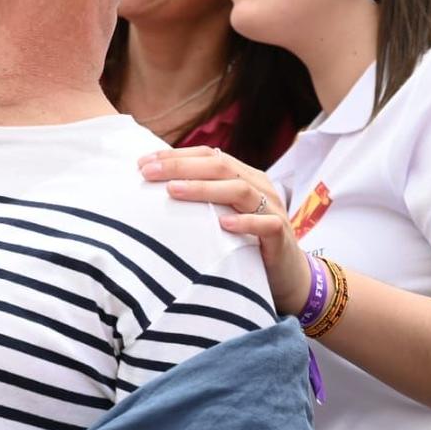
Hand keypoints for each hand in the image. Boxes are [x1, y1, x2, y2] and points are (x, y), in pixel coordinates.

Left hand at [139, 146, 310, 312]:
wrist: (288, 275)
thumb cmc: (247, 242)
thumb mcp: (222, 214)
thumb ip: (200, 201)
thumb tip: (155, 190)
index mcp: (243, 175)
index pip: (208, 155)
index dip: (175, 156)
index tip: (142, 163)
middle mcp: (258, 186)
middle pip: (219, 165)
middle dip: (181, 167)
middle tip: (148, 172)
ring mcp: (272, 209)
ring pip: (239, 189)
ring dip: (204, 189)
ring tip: (174, 191)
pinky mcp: (281, 235)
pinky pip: (266, 224)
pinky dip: (245, 222)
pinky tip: (223, 225)